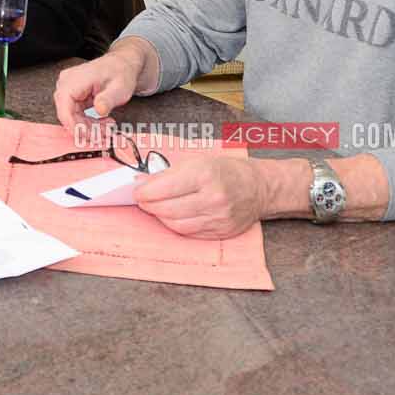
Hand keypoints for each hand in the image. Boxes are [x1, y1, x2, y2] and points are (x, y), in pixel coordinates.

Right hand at [53, 45, 144, 131]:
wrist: (122, 65)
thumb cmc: (120, 73)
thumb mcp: (119, 88)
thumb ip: (108, 99)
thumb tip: (99, 110)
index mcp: (74, 79)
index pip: (65, 107)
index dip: (74, 125)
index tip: (87, 136)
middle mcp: (67, 83)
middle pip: (67, 114)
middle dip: (84, 128)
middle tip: (103, 134)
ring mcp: (69, 89)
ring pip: (72, 116)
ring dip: (88, 126)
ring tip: (106, 128)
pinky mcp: (73, 95)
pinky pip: (75, 114)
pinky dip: (88, 121)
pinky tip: (101, 123)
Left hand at [133, 152, 264, 237]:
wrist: (257, 187)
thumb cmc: (226, 171)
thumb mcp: (198, 161)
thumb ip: (169, 173)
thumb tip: (143, 183)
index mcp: (205, 174)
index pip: (165, 188)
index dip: (145, 192)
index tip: (136, 191)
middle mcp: (213, 197)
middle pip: (168, 209)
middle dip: (149, 205)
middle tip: (141, 200)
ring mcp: (218, 217)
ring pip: (176, 224)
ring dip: (161, 216)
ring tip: (155, 208)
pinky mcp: (220, 232)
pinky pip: (189, 232)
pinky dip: (176, 225)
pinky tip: (171, 216)